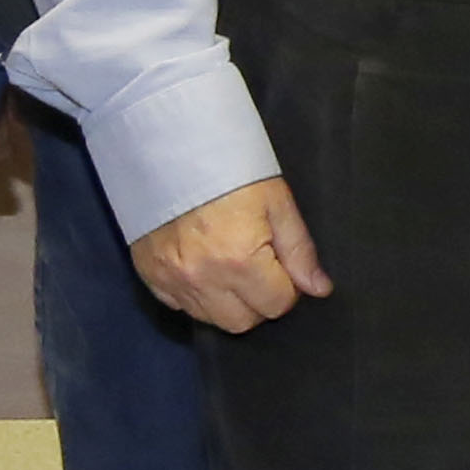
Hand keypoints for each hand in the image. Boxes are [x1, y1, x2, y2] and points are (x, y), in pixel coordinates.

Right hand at [133, 177, 324, 329]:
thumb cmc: (231, 170)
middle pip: (242, 322)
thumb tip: (319, 289)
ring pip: (210, 319)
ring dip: (227, 302)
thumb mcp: (276, 202)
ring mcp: (172, 280)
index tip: (281, 264)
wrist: (172, 147)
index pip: (277, 305)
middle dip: (258, 301)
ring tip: (230, 265)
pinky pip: (180, 306)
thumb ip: (299, 251)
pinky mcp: (150, 275)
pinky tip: (202, 267)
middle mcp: (203, 279)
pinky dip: (196, 295)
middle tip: (259, 268)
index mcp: (239, 261)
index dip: (287, 287)